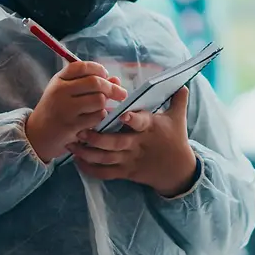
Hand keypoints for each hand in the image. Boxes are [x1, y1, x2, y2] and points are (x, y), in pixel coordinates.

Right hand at [25, 62, 127, 163]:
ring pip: (99, 100)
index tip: (105, 76)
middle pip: (95, 82)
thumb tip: (116, 81)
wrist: (38, 135)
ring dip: (105, 105)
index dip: (99, 69)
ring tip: (100, 108)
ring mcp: (65, 109)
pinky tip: (94, 119)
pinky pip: (97, 117)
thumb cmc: (57, 110)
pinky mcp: (72, 125)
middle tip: (121, 94)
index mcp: (59, 80)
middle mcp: (60, 91)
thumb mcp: (67, 92)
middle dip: (112, 88)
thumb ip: (89, 84)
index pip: (83, 66)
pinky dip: (100, 117)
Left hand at [67, 86, 197, 196]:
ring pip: (106, 158)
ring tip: (72, 144)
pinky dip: (90, 169)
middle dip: (96, 138)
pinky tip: (78, 161)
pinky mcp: (126, 173)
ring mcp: (131, 160)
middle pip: (115, 143)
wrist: (178, 170)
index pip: (141, 123)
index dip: (133, 119)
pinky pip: (105, 173)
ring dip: (87, 152)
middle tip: (79, 129)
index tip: (122, 114)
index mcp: (150, 128)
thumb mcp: (179, 118)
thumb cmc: (176, 140)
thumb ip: (178, 99)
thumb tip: (182, 81)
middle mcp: (138, 145)